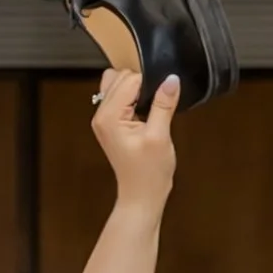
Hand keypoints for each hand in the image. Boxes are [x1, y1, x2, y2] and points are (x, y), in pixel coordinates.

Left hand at [92, 67, 177, 212]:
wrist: (141, 194)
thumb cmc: (149, 171)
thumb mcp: (159, 135)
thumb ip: (163, 104)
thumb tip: (171, 79)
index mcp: (109, 116)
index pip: (129, 80)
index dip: (149, 83)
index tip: (163, 96)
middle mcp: (100, 114)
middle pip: (120, 78)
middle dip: (142, 85)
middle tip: (158, 105)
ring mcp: (103, 119)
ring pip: (117, 85)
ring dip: (137, 90)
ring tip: (151, 109)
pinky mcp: (110, 123)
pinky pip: (119, 97)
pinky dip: (133, 97)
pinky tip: (145, 111)